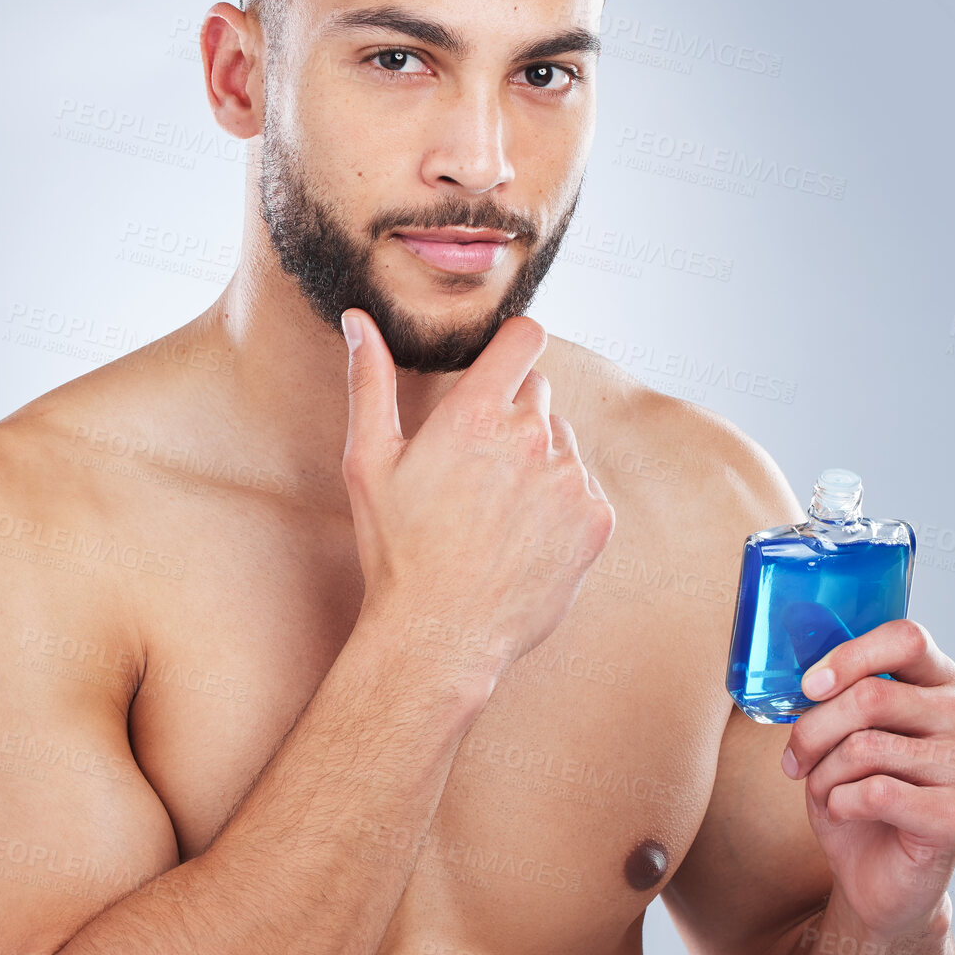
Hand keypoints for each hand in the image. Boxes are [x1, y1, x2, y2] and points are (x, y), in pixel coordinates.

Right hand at [339, 308, 614, 695]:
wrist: (440, 634)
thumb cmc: (397, 549)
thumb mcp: (368, 461)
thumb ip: (369, 381)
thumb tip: (358, 320)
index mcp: (478, 413)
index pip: (526, 337)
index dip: (515, 343)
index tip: (504, 361)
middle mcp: (532, 438)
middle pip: (540, 394)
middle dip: (513, 415)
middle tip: (476, 468)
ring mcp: (570, 479)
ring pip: (562, 445)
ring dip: (538, 462)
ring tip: (496, 512)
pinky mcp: (596, 520)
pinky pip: (585, 490)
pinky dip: (562, 506)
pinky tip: (522, 537)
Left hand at [780, 619, 954, 940]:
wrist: (874, 872)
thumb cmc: (854, 791)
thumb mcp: (836, 733)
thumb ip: (833, 695)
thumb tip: (804, 678)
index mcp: (938, 682)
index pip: (906, 638)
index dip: (849, 656)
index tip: (808, 686)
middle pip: (872, 695)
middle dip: (812, 729)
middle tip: (793, 758)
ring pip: (865, 746)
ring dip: (822, 773)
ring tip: (823, 789)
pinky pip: (874, 793)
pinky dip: (839, 804)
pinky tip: (844, 812)